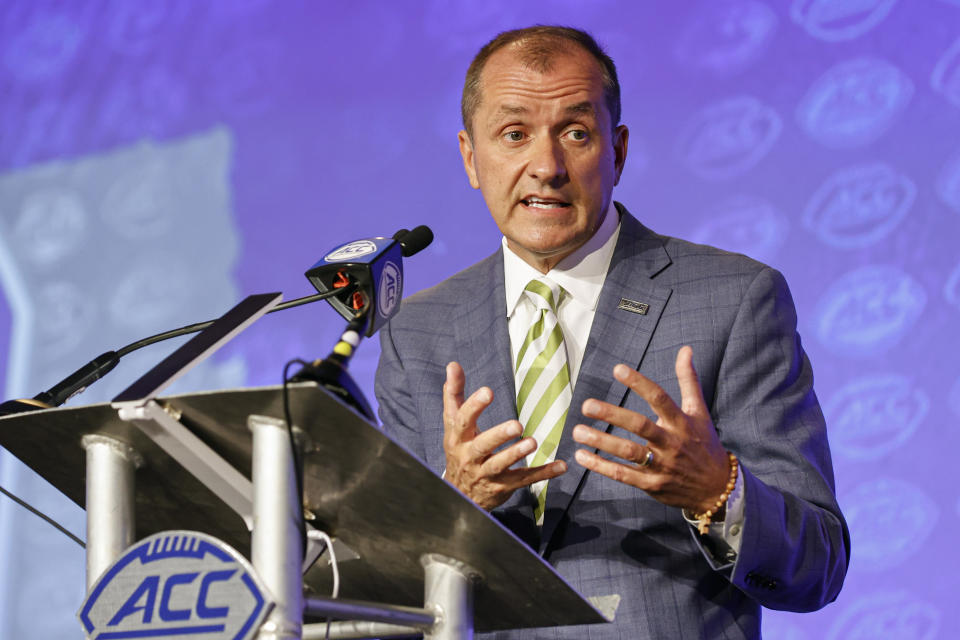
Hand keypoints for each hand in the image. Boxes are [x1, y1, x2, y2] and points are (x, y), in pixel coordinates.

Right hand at [443, 361, 566, 509]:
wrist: (458, 494)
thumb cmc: (458, 449)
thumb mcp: (452, 423)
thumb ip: (454, 394)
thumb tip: (453, 364)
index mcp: (457, 437)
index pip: (463, 420)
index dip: (474, 406)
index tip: (488, 391)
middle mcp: (469, 457)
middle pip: (482, 445)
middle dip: (498, 435)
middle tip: (516, 425)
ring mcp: (486, 474)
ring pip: (501, 465)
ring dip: (517, 454)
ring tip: (532, 442)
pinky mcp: (503, 487)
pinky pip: (524, 479)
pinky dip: (543, 473)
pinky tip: (561, 466)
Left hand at [572, 346, 729, 512]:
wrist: (717, 488)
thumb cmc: (704, 444)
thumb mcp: (699, 412)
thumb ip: (689, 380)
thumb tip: (685, 349)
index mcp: (682, 422)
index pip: (659, 398)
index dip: (639, 383)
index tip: (617, 369)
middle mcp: (671, 443)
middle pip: (640, 426)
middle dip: (612, 415)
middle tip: (586, 405)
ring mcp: (662, 465)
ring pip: (628, 452)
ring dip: (601, 441)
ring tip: (577, 431)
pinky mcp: (652, 485)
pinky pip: (624, 475)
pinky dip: (601, 466)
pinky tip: (582, 456)